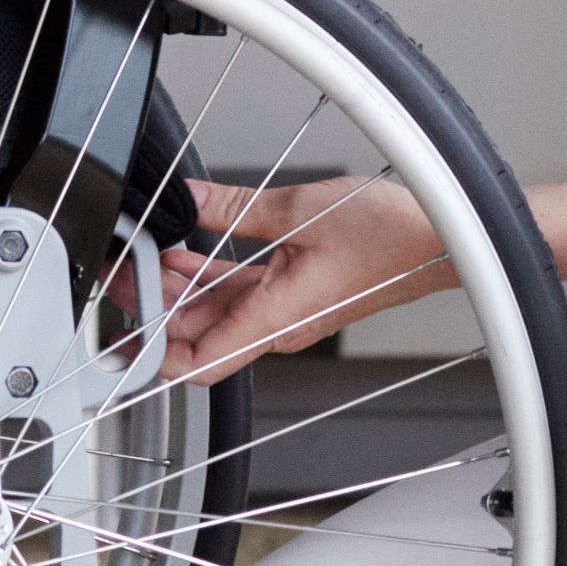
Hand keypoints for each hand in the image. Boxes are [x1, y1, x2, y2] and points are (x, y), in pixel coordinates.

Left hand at [150, 175, 454, 382]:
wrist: (442, 238)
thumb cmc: (394, 236)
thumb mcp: (302, 208)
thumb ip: (235, 207)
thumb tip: (190, 201)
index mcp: (278, 320)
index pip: (201, 364)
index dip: (156, 359)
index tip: (124, 337)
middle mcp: (281, 326)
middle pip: (200, 338)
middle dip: (156, 311)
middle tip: (124, 279)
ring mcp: (287, 311)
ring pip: (218, 315)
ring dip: (180, 291)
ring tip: (145, 261)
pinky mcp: (296, 291)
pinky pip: (241, 296)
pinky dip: (209, 279)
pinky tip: (186, 254)